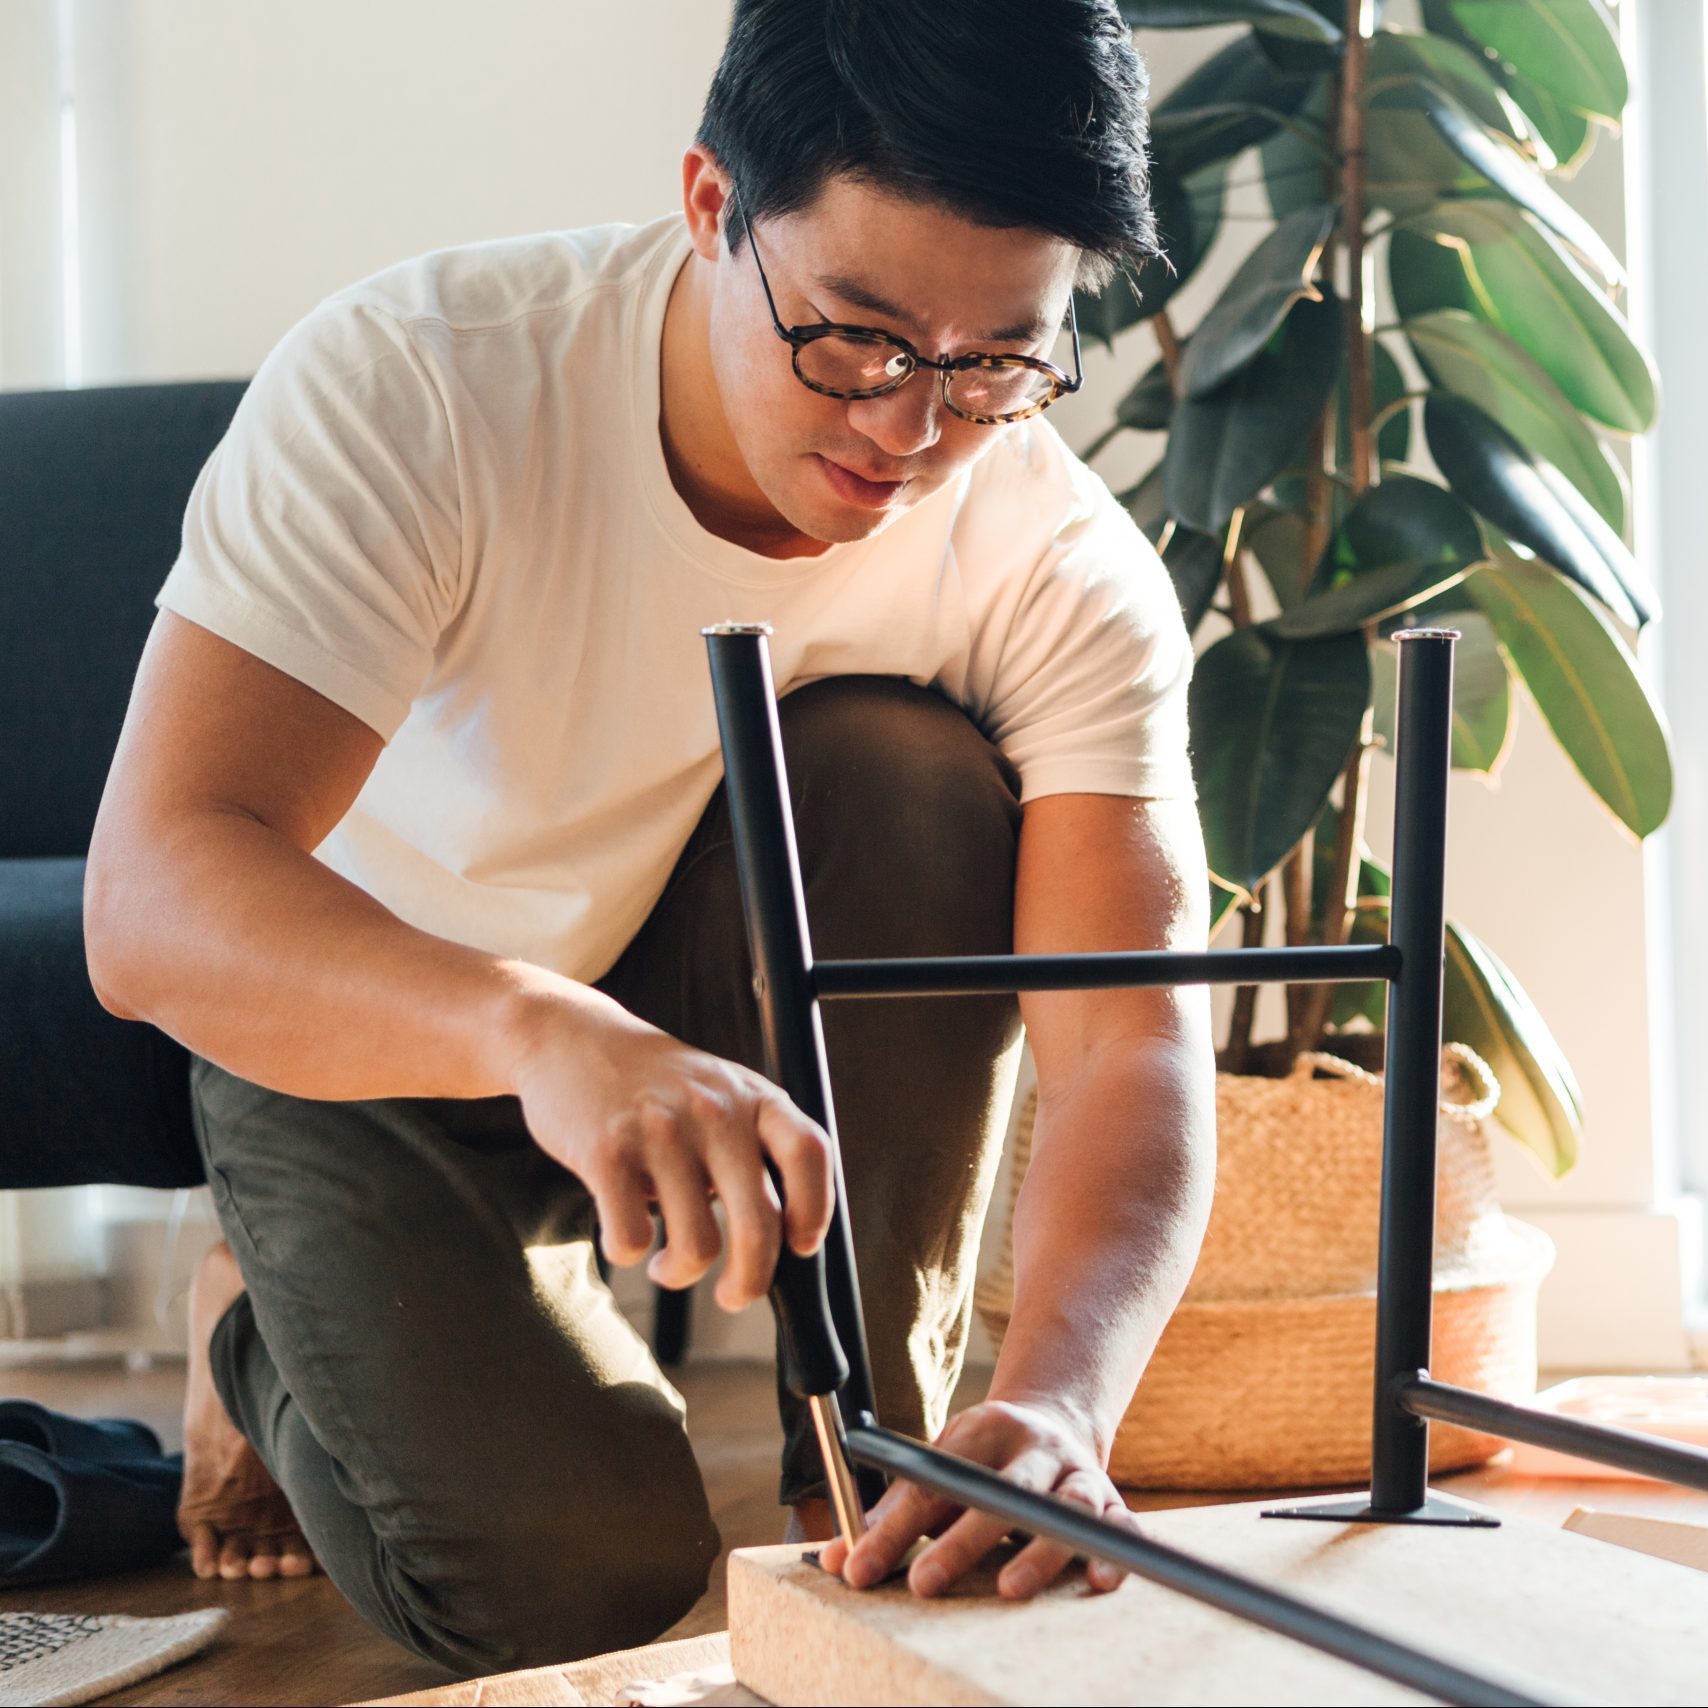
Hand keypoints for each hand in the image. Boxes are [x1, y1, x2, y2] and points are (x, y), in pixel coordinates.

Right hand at [507, 987, 831, 1309]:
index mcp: (752, 1097)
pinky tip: (626, 1236)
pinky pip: (631, 1238)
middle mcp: (714, 1111)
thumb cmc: (657, 1084)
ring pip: (696, 1246)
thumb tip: (784, 1236)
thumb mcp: (723, 1093)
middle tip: (734, 1296)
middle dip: (750, 1281)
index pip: (809, 1154)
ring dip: (680, 1274)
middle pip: (760, 1224)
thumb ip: (755, 1145)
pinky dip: (628, 1253)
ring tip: (667, 1265)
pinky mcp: (606, 1151)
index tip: (800, 1247)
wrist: (573, 1039)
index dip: (815, 1209)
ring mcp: (660, 1130)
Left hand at [818, 1398, 1136, 1600]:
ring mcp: (1079, 1475)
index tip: (860, 1568)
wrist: (1053, 1421)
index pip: (934, 1481)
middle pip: (1002, 1491)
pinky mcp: (1113, 1504)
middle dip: (962, 1540)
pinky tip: (1093, 1581)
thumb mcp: (939, 1465)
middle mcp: (1036, 1449)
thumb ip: (894, 1512)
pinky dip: (1111, 1555)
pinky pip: (1121, 1529)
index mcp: (985, 1430)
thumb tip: (840, 1558)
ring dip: (1038, 1550)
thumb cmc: (984, 1458)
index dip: (892, 1527)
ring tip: (1008, 1589)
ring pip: (1066, 1508)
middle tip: (925, 1581)